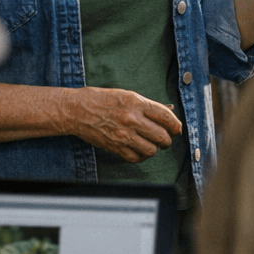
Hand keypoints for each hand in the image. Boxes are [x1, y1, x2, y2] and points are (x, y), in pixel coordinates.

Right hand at [64, 87, 182, 162]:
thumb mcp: (127, 95)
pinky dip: (141, 156)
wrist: (76, 110)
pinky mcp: (115, 147)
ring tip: (151, 144)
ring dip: (154, 149)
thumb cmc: (102, 100)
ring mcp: (123, 135)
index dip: (176, 125)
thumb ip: (147, 106)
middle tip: (165, 139)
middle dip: (167, 140)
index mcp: (136, 103)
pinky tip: (140, 150)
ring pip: (151, 150)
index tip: (177, 129)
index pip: (166, 117)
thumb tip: (166, 116)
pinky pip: (136, 158)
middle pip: (162, 136)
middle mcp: (131, 119)